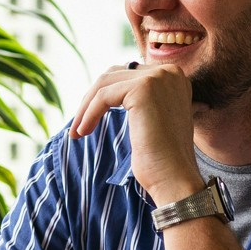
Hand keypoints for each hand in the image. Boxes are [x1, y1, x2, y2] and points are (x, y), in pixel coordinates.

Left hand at [69, 62, 202, 202]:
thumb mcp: (152, 117)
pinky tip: (82, 132)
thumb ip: (139, 99)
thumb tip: (107, 90)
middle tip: (78, 124)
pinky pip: (103, 96)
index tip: (87, 116)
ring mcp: (158, 78)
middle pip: (113, 75)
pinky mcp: (144, 88)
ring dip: (86, 108)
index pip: (126, 74)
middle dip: (91, 99)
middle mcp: (169, 72)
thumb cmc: (160, 157)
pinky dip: (89, 114)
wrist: (174, 177)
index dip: (103, 94)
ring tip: (76, 131)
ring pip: (105, 84)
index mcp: (173, 76)